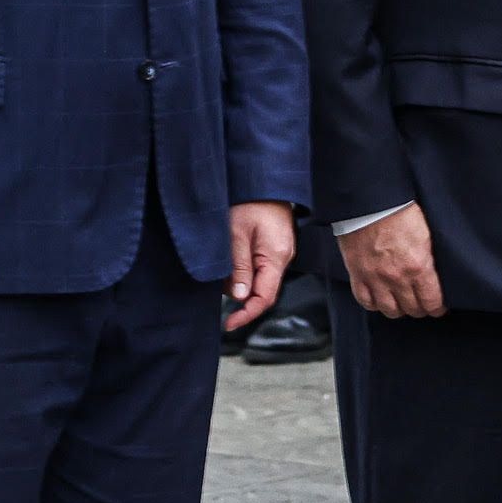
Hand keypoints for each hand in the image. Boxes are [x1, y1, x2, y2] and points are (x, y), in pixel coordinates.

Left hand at [222, 202, 294, 329]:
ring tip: (224, 256)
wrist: (263, 178)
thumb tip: (240, 296)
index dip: (248, 314)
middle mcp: (283, 256)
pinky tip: (232, 254)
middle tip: (218, 279)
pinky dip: (243, 267)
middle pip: (262, 290)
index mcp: (277, 256)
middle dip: (238, 292)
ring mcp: (280, 251)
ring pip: (259, 278)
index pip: (265, 297)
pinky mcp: (274, 245)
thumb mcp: (236, 233)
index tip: (230, 324)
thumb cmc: (250, 200)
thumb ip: (239, 266)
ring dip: (239, 277)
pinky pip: (259, 266)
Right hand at [336, 204, 442, 320]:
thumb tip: (436, 273)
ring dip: (399, 309)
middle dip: (420, 308)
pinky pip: (365, 302)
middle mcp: (397, 278)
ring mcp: (375, 279)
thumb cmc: (399, 210)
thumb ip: (430, 257)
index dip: (438, 308)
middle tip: (422, 303)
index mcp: (418, 267)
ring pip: (390, 310)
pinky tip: (380, 299)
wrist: (368, 202)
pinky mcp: (357, 275)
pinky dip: (374, 304)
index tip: (438, 307)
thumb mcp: (426, 233)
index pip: (432, 302)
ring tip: (402, 302)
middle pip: (412, 309)